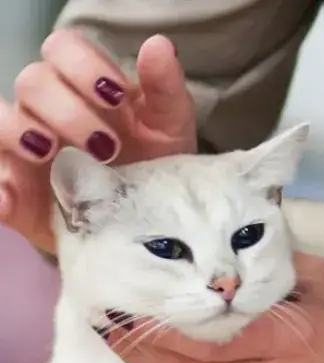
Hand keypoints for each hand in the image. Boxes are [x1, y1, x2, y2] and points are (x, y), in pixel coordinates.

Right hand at [0, 31, 195, 251]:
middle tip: (106, 147)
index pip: (63, 48)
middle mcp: (47, 108)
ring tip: (49, 153)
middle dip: (67, 110)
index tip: (116, 96)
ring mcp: (25, 147)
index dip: (82, 64)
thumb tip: (158, 45)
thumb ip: (165, 89)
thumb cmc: (156, 164)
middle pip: (32, 82)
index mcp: (84, 85)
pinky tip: (12, 200)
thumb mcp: (170, 129)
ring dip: (18, 131)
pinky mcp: (13, 189)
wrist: (149, 220)